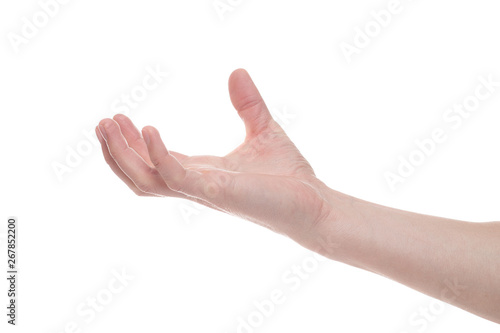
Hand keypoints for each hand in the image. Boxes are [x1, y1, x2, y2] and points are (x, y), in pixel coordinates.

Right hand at [96, 69, 334, 247]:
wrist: (316, 204)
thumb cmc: (288, 176)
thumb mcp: (262, 130)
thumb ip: (247, 104)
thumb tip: (236, 72)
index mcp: (203, 173)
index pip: (156, 162)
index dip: (134, 144)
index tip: (119, 117)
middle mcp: (197, 185)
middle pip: (141, 175)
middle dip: (117, 151)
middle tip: (102, 122)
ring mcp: (204, 191)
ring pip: (146, 180)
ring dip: (123, 155)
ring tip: (108, 125)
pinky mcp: (218, 193)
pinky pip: (177, 177)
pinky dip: (158, 155)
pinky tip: (149, 129)